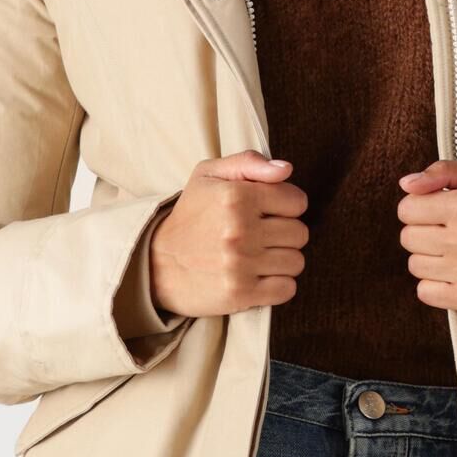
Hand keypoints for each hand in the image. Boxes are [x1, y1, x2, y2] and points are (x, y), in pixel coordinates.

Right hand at [150, 153, 307, 316]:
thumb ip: (248, 162)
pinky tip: (259, 277)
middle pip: (299, 233)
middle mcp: (240, 230)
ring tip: (258, 256)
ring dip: (282, 260)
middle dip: (285, 234)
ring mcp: (241, 264)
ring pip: (296, 262)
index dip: (286, 206)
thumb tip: (286, 170)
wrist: (156, 263)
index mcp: (236, 196)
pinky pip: (287, 289)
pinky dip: (278, 285)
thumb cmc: (189, 216)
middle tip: (261, 236)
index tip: (268, 212)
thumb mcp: (208, 175)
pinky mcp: (241, 294)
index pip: (297, 202)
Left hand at [395, 158, 456, 318]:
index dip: (419, 208)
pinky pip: (425, 292)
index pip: (407, 208)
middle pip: (408, 238)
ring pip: (415, 266)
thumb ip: (444, 171)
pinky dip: (436, 285)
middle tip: (449, 233)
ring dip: (431, 259)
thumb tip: (406, 184)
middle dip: (424, 232)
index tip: (439, 212)